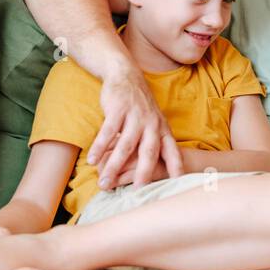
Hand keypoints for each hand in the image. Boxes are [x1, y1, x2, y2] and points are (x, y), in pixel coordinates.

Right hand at [88, 67, 182, 188]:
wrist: (126, 76)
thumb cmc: (140, 107)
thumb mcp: (153, 124)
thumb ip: (152, 145)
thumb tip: (150, 173)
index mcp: (163, 130)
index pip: (172, 152)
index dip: (176, 168)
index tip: (178, 186)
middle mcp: (152, 124)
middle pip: (149, 152)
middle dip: (143, 174)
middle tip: (137, 193)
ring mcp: (135, 116)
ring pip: (125, 146)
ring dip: (114, 166)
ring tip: (104, 183)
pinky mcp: (118, 109)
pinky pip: (107, 132)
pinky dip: (99, 147)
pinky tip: (92, 160)